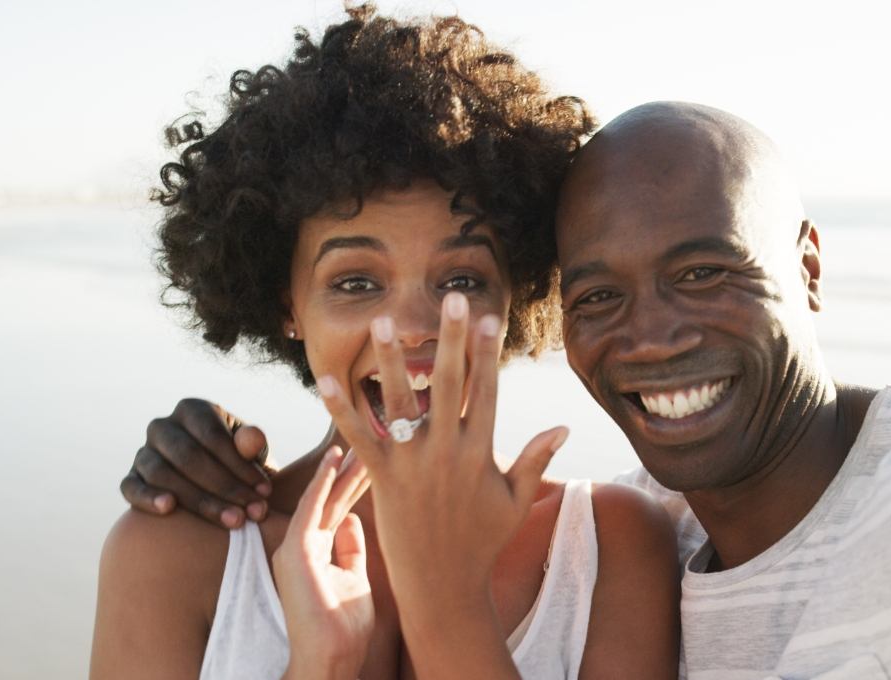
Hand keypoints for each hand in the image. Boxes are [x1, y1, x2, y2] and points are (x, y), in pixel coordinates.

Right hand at [120, 398, 273, 527]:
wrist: (216, 487)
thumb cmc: (240, 465)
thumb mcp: (254, 453)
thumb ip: (253, 444)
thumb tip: (250, 441)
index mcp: (193, 410)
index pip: (213, 435)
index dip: (240, 465)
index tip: (265, 492)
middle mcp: (163, 426)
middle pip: (188, 455)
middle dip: (224, 487)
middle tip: (251, 513)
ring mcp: (143, 453)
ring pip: (162, 473)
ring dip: (199, 501)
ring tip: (231, 521)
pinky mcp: (131, 478)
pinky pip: (131, 488)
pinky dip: (147, 498)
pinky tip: (168, 509)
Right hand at [273, 446, 373, 679]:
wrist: (332, 658)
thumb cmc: (345, 627)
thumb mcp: (354, 579)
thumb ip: (351, 549)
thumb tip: (352, 519)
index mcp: (317, 551)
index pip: (339, 506)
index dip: (358, 481)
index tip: (380, 454)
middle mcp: (303, 544)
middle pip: (333, 496)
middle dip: (354, 466)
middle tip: (374, 433)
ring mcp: (296, 547)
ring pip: (324, 496)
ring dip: (343, 466)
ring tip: (362, 435)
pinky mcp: (294, 551)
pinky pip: (310, 507)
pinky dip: (323, 481)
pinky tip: (336, 458)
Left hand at [316, 293, 566, 649]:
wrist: (443, 587)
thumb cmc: (483, 542)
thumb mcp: (515, 500)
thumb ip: (536, 459)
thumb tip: (564, 425)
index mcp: (480, 452)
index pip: (486, 390)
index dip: (487, 351)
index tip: (488, 316)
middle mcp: (446, 452)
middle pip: (450, 384)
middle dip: (451, 340)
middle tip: (450, 299)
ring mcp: (412, 465)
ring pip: (400, 404)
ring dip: (391, 361)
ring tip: (382, 322)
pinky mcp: (382, 480)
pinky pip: (359, 438)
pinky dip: (342, 409)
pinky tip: (326, 380)